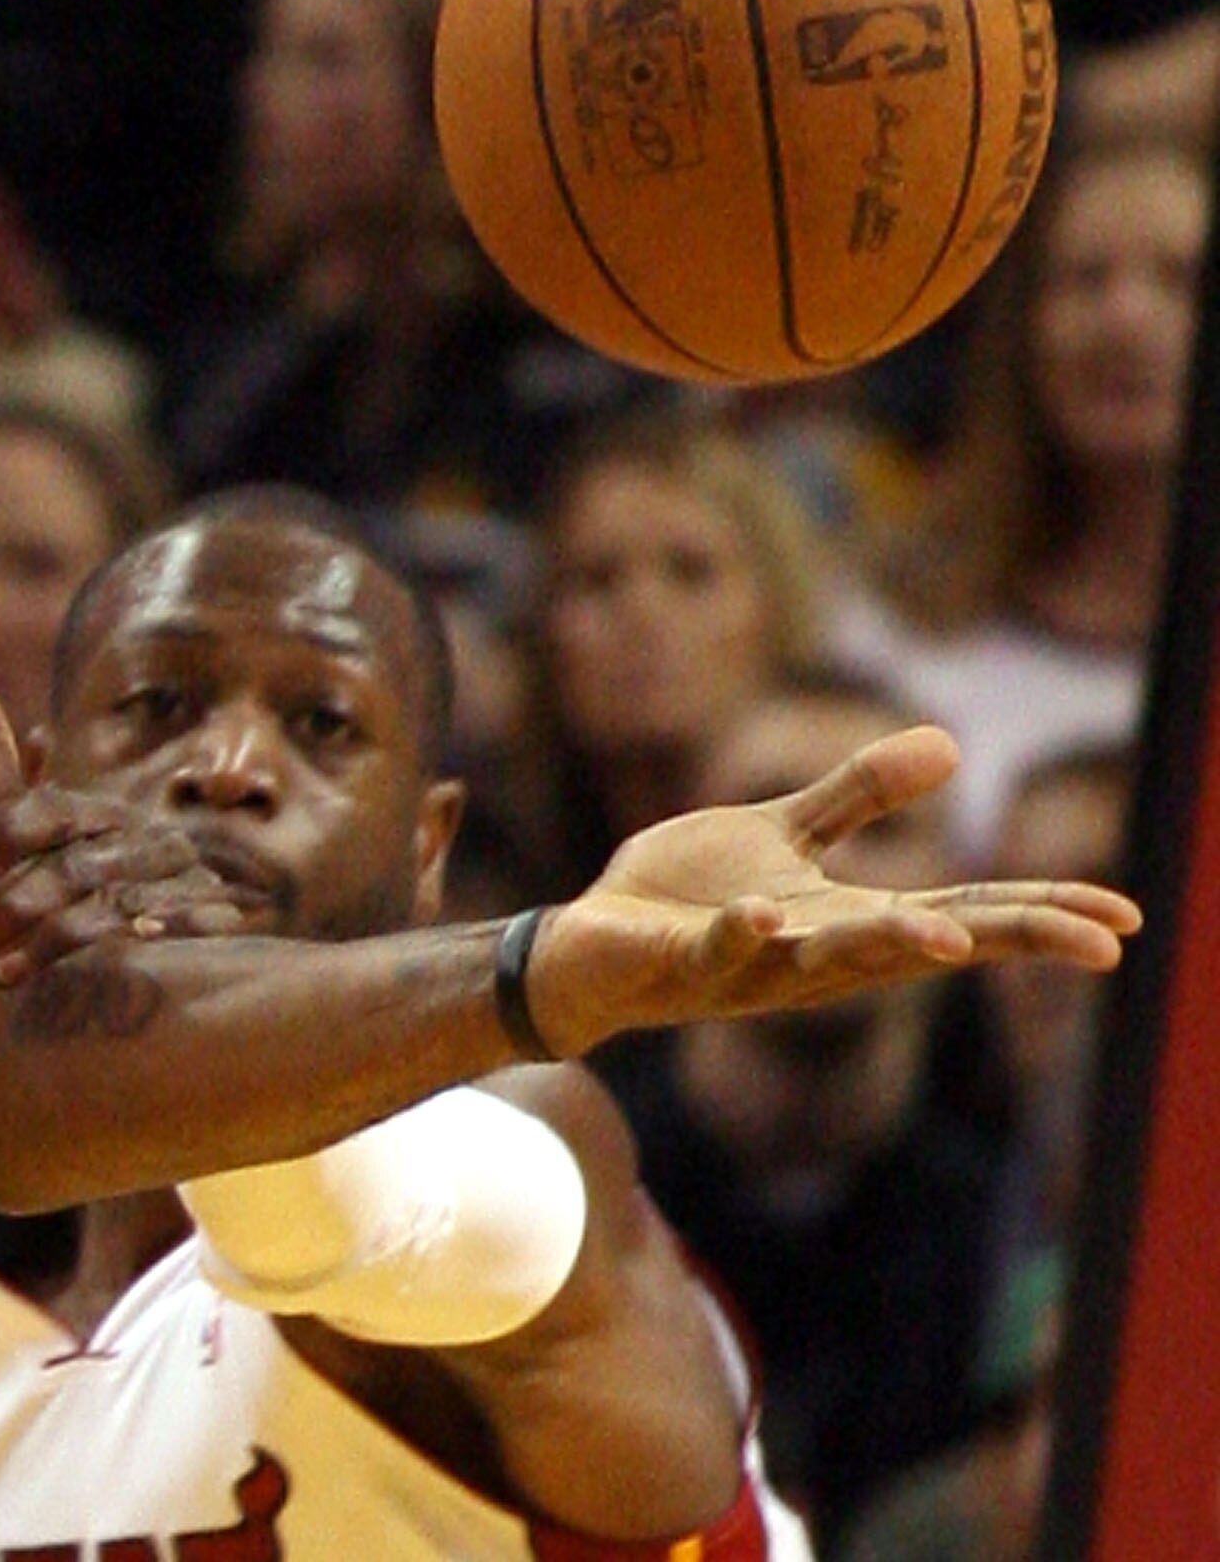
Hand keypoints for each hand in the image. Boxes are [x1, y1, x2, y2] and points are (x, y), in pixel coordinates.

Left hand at [0, 672, 256, 981]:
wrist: (215, 895)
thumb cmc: (109, 863)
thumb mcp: (67, 825)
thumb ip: (18, 778)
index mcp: (98, 811)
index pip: (47, 811)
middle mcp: (139, 837)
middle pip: (72, 867)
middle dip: (9, 909)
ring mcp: (178, 877)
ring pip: (110, 907)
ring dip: (50, 944)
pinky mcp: (213, 916)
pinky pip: (184, 928)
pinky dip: (155, 937)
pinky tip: (115, 961)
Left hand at [526, 725, 1141, 1053]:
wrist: (584, 945)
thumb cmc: (688, 897)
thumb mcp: (781, 836)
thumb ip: (856, 797)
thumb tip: (951, 745)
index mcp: (848, 922)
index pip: (965, 918)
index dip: (1042, 915)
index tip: (1125, 919)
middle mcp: (815, 956)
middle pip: (927, 945)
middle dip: (1010, 941)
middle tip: (1097, 942)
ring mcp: (750, 965)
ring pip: (831, 960)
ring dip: (888, 946)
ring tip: (951, 939)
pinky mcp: (680, 960)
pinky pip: (718, 948)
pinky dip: (743, 932)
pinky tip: (768, 914)